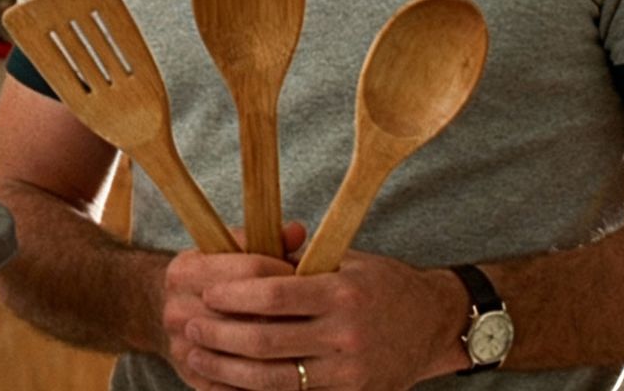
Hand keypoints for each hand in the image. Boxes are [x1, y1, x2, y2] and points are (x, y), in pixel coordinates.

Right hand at [158, 222, 304, 390]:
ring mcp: (182, 347)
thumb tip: (297, 231)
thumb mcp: (229, 252)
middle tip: (314, 312)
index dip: (283, 269)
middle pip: (247, 314)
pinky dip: (265, 378)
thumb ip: (261, 241)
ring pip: (246, 354)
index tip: (303, 273)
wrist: (173, 315)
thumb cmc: (212, 278)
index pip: (248, 268)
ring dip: (282, 350)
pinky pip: (237, 383)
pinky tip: (289, 368)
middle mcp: (177, 310)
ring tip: (308, 340)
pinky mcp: (192, 377)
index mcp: (184, 271)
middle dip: (287, 313)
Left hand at [170, 245, 468, 390]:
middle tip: (189, 324)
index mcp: (341, 292)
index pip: (274, 294)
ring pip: (273, 377)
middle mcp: (345, 334)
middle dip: (220, 333)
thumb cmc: (382, 284)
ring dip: (228, 368)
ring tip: (198, 354)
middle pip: (266, 339)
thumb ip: (298, 258)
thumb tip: (242, 246)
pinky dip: (256, 390)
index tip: (207, 292)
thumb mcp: (346, 260)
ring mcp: (348, 372)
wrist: (434, 323)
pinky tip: (231, 381)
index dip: (234, 295)